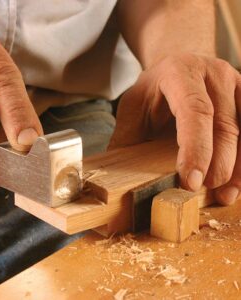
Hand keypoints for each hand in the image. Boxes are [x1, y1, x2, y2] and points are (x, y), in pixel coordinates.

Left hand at [109, 53, 240, 205]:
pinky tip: (237, 180)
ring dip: (238, 167)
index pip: (194, 111)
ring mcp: (234, 81)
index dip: (196, 149)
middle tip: (203, 191)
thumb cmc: (152, 93)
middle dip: (218, 164)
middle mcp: (212, 72)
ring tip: (224, 194)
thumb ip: (126, 138)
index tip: (191, 182)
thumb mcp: (132, 110)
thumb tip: (117, 177)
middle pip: (225, 124)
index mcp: (178, 73)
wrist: (175, 66)